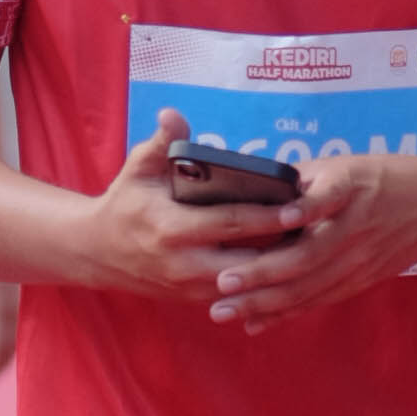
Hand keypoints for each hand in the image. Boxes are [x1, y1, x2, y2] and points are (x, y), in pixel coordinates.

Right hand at [74, 112, 305, 300]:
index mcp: (171, 227)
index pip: (231, 223)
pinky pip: (239, 294)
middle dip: (284, 248)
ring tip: (311, 248)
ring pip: (248, 283)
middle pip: (248, 260)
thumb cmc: (125, 203)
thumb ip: (161, 143)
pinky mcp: (195, 300)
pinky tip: (289, 267)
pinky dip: (263, 282)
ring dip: (278, 269)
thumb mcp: (138, 168)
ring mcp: (190, 287)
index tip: (298, 207)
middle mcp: (183, 263)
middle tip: (319, 230)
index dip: (267, 216)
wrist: (97, 252)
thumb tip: (173, 115)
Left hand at [208, 153, 416, 332]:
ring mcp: (358, 261)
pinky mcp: (360, 280)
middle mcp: (353, 230)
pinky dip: (286, 313)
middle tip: (221, 283)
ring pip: (309, 288)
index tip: (275, 221)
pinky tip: (255, 322)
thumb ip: (299, 180)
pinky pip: (319, 300)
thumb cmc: (382, 178)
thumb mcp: (344, 166)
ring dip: (265, 302)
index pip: (322, 203)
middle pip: (305, 258)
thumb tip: (247, 185)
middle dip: (261, 275)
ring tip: (225, 311)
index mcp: (348, 191)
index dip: (298, 213)